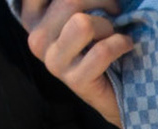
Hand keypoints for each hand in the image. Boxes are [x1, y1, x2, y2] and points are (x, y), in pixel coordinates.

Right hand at [17, 0, 128, 127]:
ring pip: (82, 24)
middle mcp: (37, 39)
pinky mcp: (75, 81)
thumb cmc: (99, 39)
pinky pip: (102, 51)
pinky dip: (121, 43)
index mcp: (32, 17)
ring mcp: (53, 62)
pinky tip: (126, 44)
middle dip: (102, 1)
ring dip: (108, 25)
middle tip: (113, 10)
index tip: (92, 1)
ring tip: (113, 32)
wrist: (115, 90)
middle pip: (69, 1)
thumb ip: (76, 2)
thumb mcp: (81, 11)